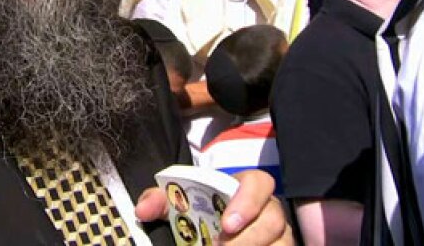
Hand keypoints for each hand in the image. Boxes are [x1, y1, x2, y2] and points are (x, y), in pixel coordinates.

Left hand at [135, 170, 291, 244]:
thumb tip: (142, 210)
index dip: (248, 201)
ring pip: (282, 242)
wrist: (211, 229)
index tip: (226, 224)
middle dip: (248, 238)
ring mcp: (278, 234)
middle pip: (273, 219)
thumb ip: (158, 200)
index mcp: (245, 188)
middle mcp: (268, 209)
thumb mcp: (177, 203)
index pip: (260, 182)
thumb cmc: (198, 211)